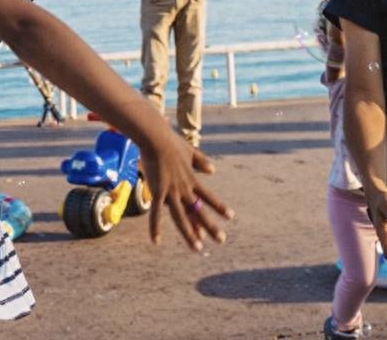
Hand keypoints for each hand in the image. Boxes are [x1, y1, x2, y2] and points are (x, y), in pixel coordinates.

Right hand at [139, 130, 234, 251]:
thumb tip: (213, 171)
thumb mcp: (190, 150)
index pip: (208, 197)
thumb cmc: (171, 142)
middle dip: (210, 226)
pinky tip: (156, 241)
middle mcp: (184, 188)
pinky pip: (156, 213)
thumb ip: (201, 161)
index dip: (219, 207)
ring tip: (198, 248)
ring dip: (190, 234)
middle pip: (199, 211)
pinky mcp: (158, 191)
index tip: (231, 217)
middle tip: (221, 241)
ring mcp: (172, 191)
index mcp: (191, 180)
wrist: (156, 137)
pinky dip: (155, 227)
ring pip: (182, 217)